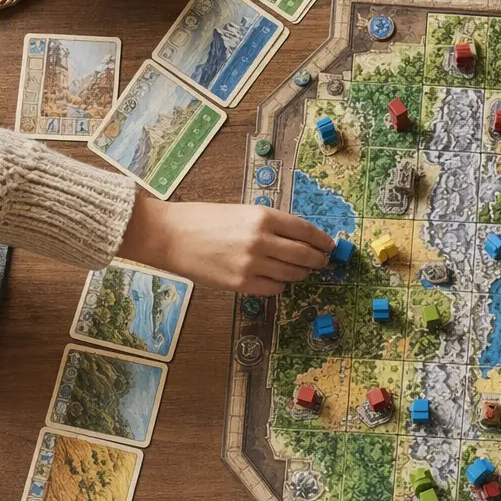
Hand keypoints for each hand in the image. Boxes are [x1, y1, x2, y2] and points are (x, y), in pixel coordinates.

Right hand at [118, 198, 334, 294]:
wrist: (170, 236)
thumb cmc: (204, 220)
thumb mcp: (242, 212)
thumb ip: (270, 224)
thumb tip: (300, 239)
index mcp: (263, 217)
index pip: (306, 231)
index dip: (322, 240)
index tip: (330, 245)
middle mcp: (261, 240)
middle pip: (305, 255)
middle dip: (318, 260)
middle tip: (322, 262)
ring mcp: (252, 264)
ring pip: (292, 274)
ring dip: (301, 273)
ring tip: (301, 271)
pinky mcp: (241, 284)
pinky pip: (274, 288)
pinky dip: (280, 285)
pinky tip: (276, 279)